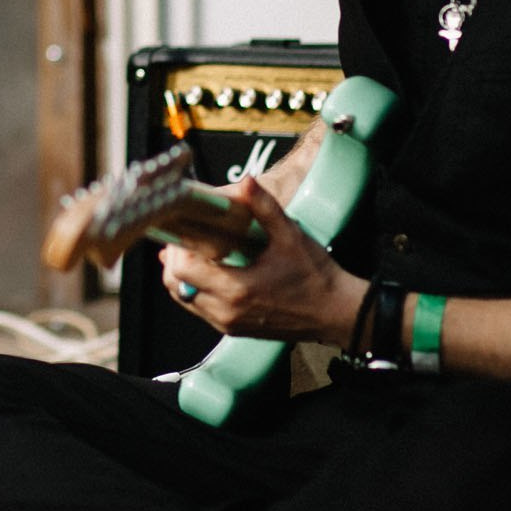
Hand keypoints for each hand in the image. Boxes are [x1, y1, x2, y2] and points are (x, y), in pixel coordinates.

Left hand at [159, 175, 364, 344]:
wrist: (336, 313)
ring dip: (182, 275)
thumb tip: (245, 181)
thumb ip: (263, 207)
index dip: (176, 247)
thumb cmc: (316, 278)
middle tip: (187, 236)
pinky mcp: (233, 329)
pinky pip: (199, 308)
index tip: (185, 229)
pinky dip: (195, 289)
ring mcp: (228, 324)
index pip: (181, 270)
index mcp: (236, 290)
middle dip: (174, 258)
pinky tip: (209, 270)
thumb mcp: (290, 236)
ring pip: (184, 298)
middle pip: (175, 285)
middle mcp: (226, 312)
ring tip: (196, 250)